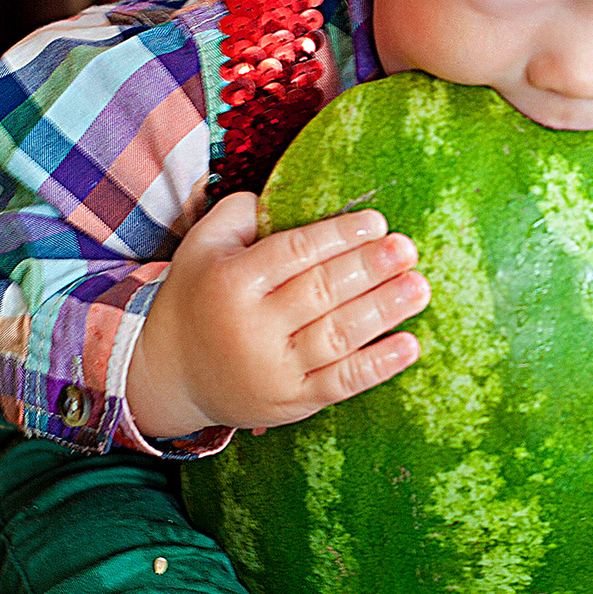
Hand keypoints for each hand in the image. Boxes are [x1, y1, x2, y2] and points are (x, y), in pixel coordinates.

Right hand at [125, 191, 429, 438]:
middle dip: (369, 269)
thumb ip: (241, 213)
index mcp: (231, 282)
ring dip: (383, 311)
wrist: (172, 374)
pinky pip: (341, 383)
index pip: (292, 253)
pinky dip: (378, 366)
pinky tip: (410, 345)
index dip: (337, 236)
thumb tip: (290, 191)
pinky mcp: (292, 403)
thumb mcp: (202, 246)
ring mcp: (274, 370)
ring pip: (337, 337)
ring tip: (420, 287)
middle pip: (320, 292)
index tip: (376, 221)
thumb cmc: (200, 296)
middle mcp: (251, 328)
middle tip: (407, 249)